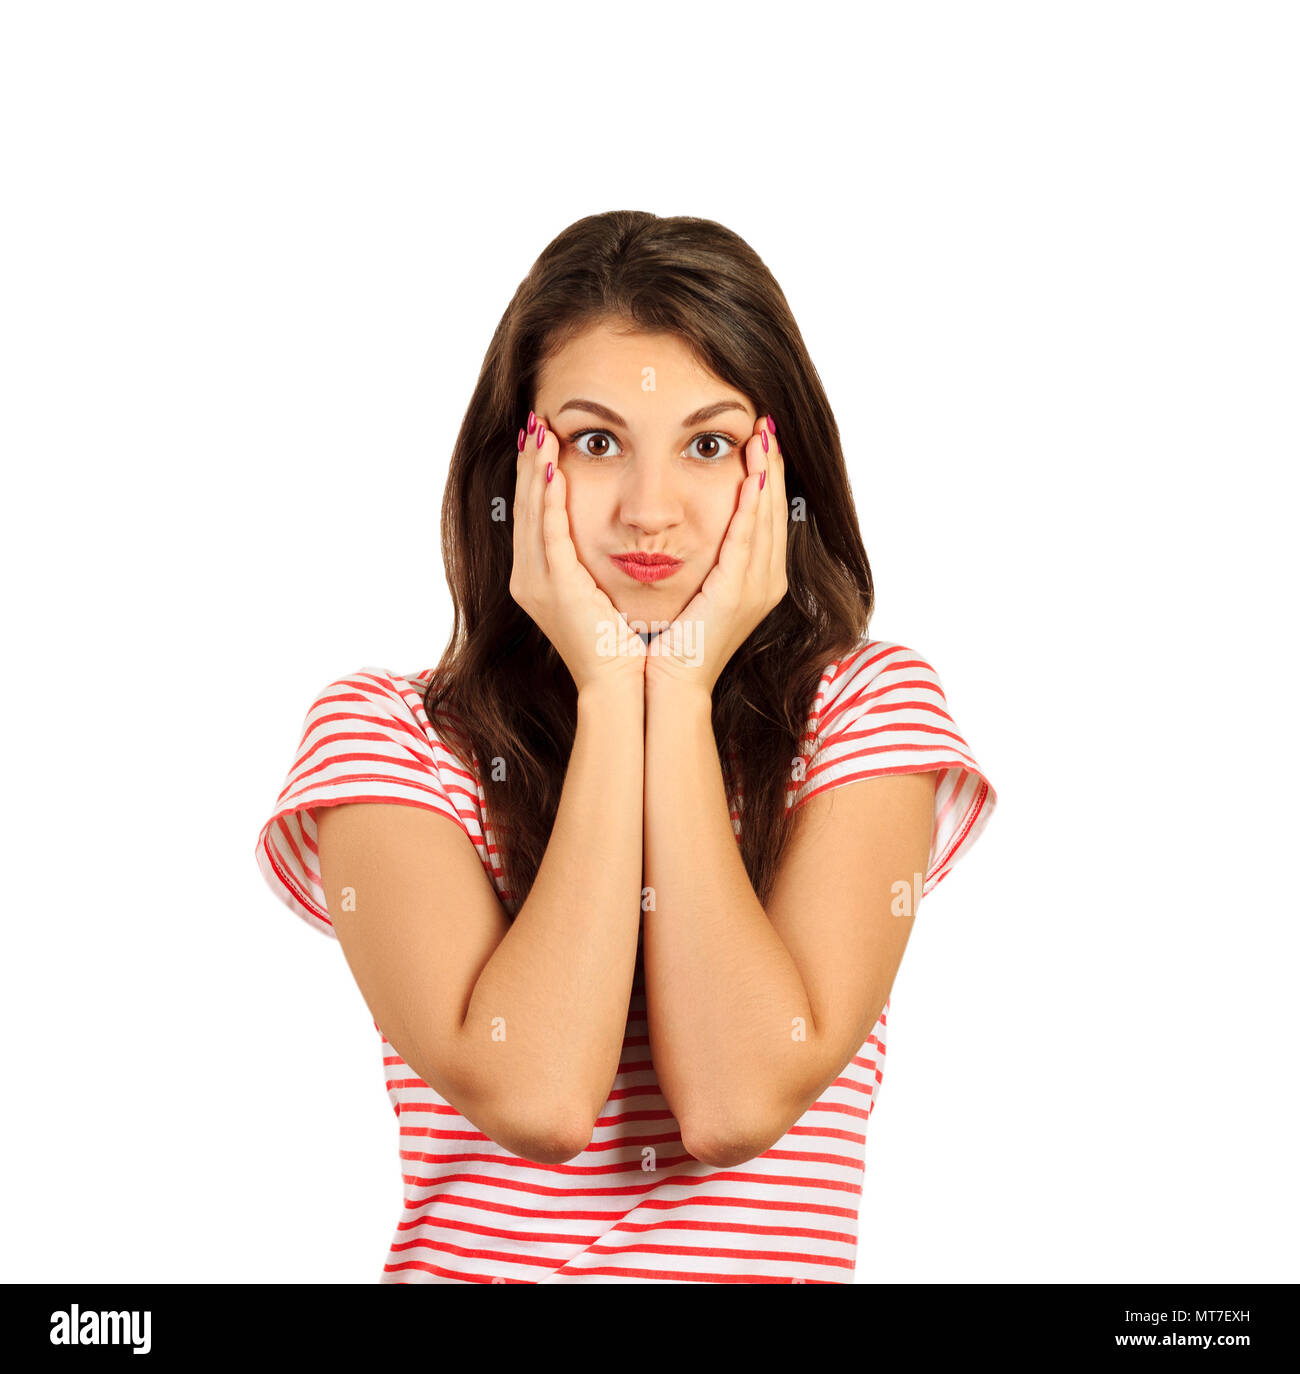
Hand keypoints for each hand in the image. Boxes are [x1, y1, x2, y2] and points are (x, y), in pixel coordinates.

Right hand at [509, 412, 646, 695]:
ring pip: (531, 514)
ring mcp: (537, 583)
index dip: (533, 476)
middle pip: (524, 507)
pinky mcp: (554, 588)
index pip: (533, 515)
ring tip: (539, 433)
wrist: (619, 685)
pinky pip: (549, 534)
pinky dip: (549, 499)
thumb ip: (593, 562)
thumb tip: (610, 531)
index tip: (540, 440)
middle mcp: (529, 578)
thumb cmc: (621, 643)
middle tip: (533, 422)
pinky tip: (552, 469)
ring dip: (534, 470)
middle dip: (527, 463)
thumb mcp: (600, 594)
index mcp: (539, 579)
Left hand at [645, 414, 787, 697]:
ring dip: (766, 474)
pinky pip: (748, 540)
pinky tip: (753, 477)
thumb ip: (702, 560)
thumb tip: (688, 527)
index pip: (766, 516)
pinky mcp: (738, 593)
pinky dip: (752, 506)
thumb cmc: (669, 641)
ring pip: (767, 518)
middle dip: (772, 465)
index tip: (759, 439)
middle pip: (775, 510)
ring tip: (762, 435)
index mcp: (756, 580)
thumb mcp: (692, 591)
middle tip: (766, 423)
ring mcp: (756, 588)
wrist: (667, 682)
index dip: (766, 476)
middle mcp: (766, 581)